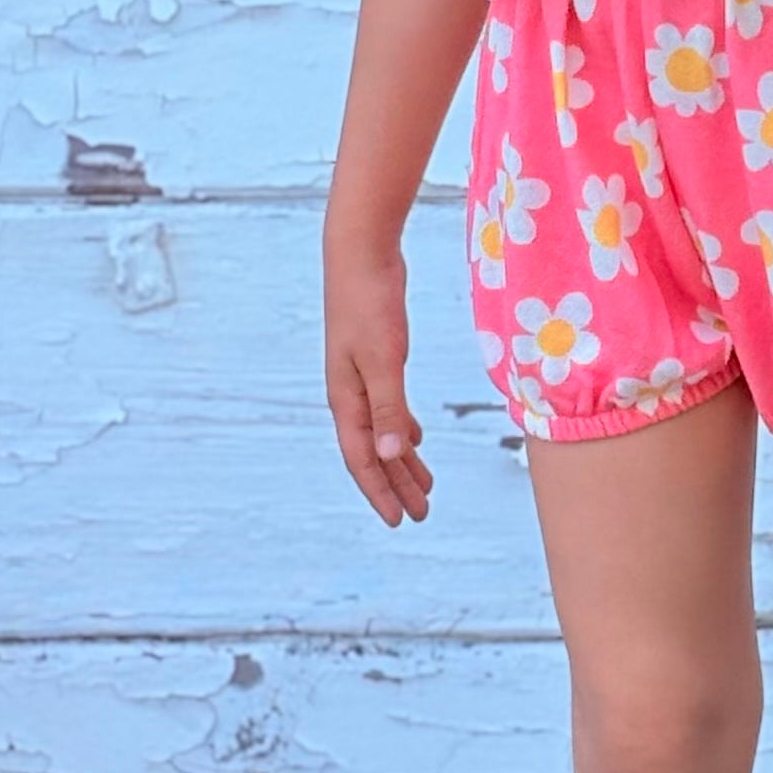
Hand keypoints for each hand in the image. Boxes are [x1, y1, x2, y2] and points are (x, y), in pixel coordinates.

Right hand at [324, 249, 430, 524]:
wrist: (360, 252)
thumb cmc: (369, 302)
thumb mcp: (383, 359)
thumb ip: (389, 408)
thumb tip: (390, 456)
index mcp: (347, 398)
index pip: (361, 459)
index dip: (381, 491)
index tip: (401, 520)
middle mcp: (350, 393)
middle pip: (372, 451)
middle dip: (396, 484)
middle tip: (420, 514)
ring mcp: (361, 375)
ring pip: (382, 431)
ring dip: (402, 460)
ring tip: (425, 486)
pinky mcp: (376, 358)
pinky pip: (389, 407)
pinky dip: (402, 428)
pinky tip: (417, 437)